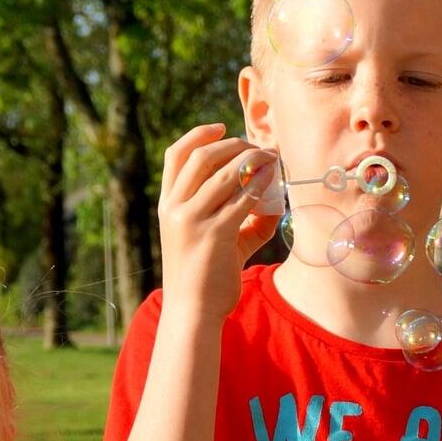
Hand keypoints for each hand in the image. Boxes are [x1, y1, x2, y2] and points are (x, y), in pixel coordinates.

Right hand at [157, 123, 283, 323]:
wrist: (192, 313)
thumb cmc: (205, 278)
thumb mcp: (216, 241)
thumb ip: (241, 217)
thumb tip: (273, 197)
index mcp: (168, 205)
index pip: (176, 155)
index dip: (199, 134)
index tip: (223, 127)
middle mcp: (175, 208)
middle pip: (203, 156)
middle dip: (235, 145)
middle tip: (260, 149)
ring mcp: (192, 220)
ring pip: (225, 173)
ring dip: (253, 161)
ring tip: (273, 162)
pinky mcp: (214, 235)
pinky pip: (242, 200)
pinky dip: (261, 186)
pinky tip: (274, 185)